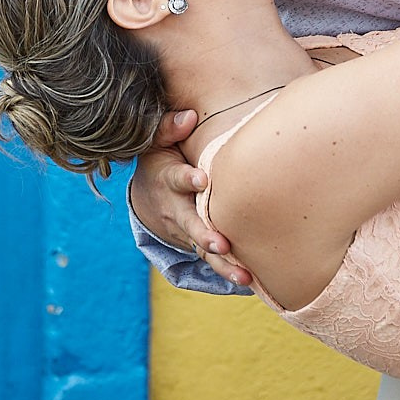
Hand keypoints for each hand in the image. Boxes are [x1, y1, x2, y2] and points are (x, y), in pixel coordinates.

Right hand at [126, 108, 254, 287]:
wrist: (148, 195)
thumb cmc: (161, 159)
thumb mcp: (157, 141)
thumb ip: (170, 127)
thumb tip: (189, 117)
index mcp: (168, 180)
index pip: (177, 178)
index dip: (188, 179)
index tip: (201, 179)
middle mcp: (176, 209)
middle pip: (190, 224)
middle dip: (205, 235)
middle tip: (221, 244)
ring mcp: (186, 230)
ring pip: (204, 249)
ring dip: (223, 264)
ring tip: (244, 276)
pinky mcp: (198, 243)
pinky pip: (212, 260)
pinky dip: (228, 271)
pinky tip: (252, 281)